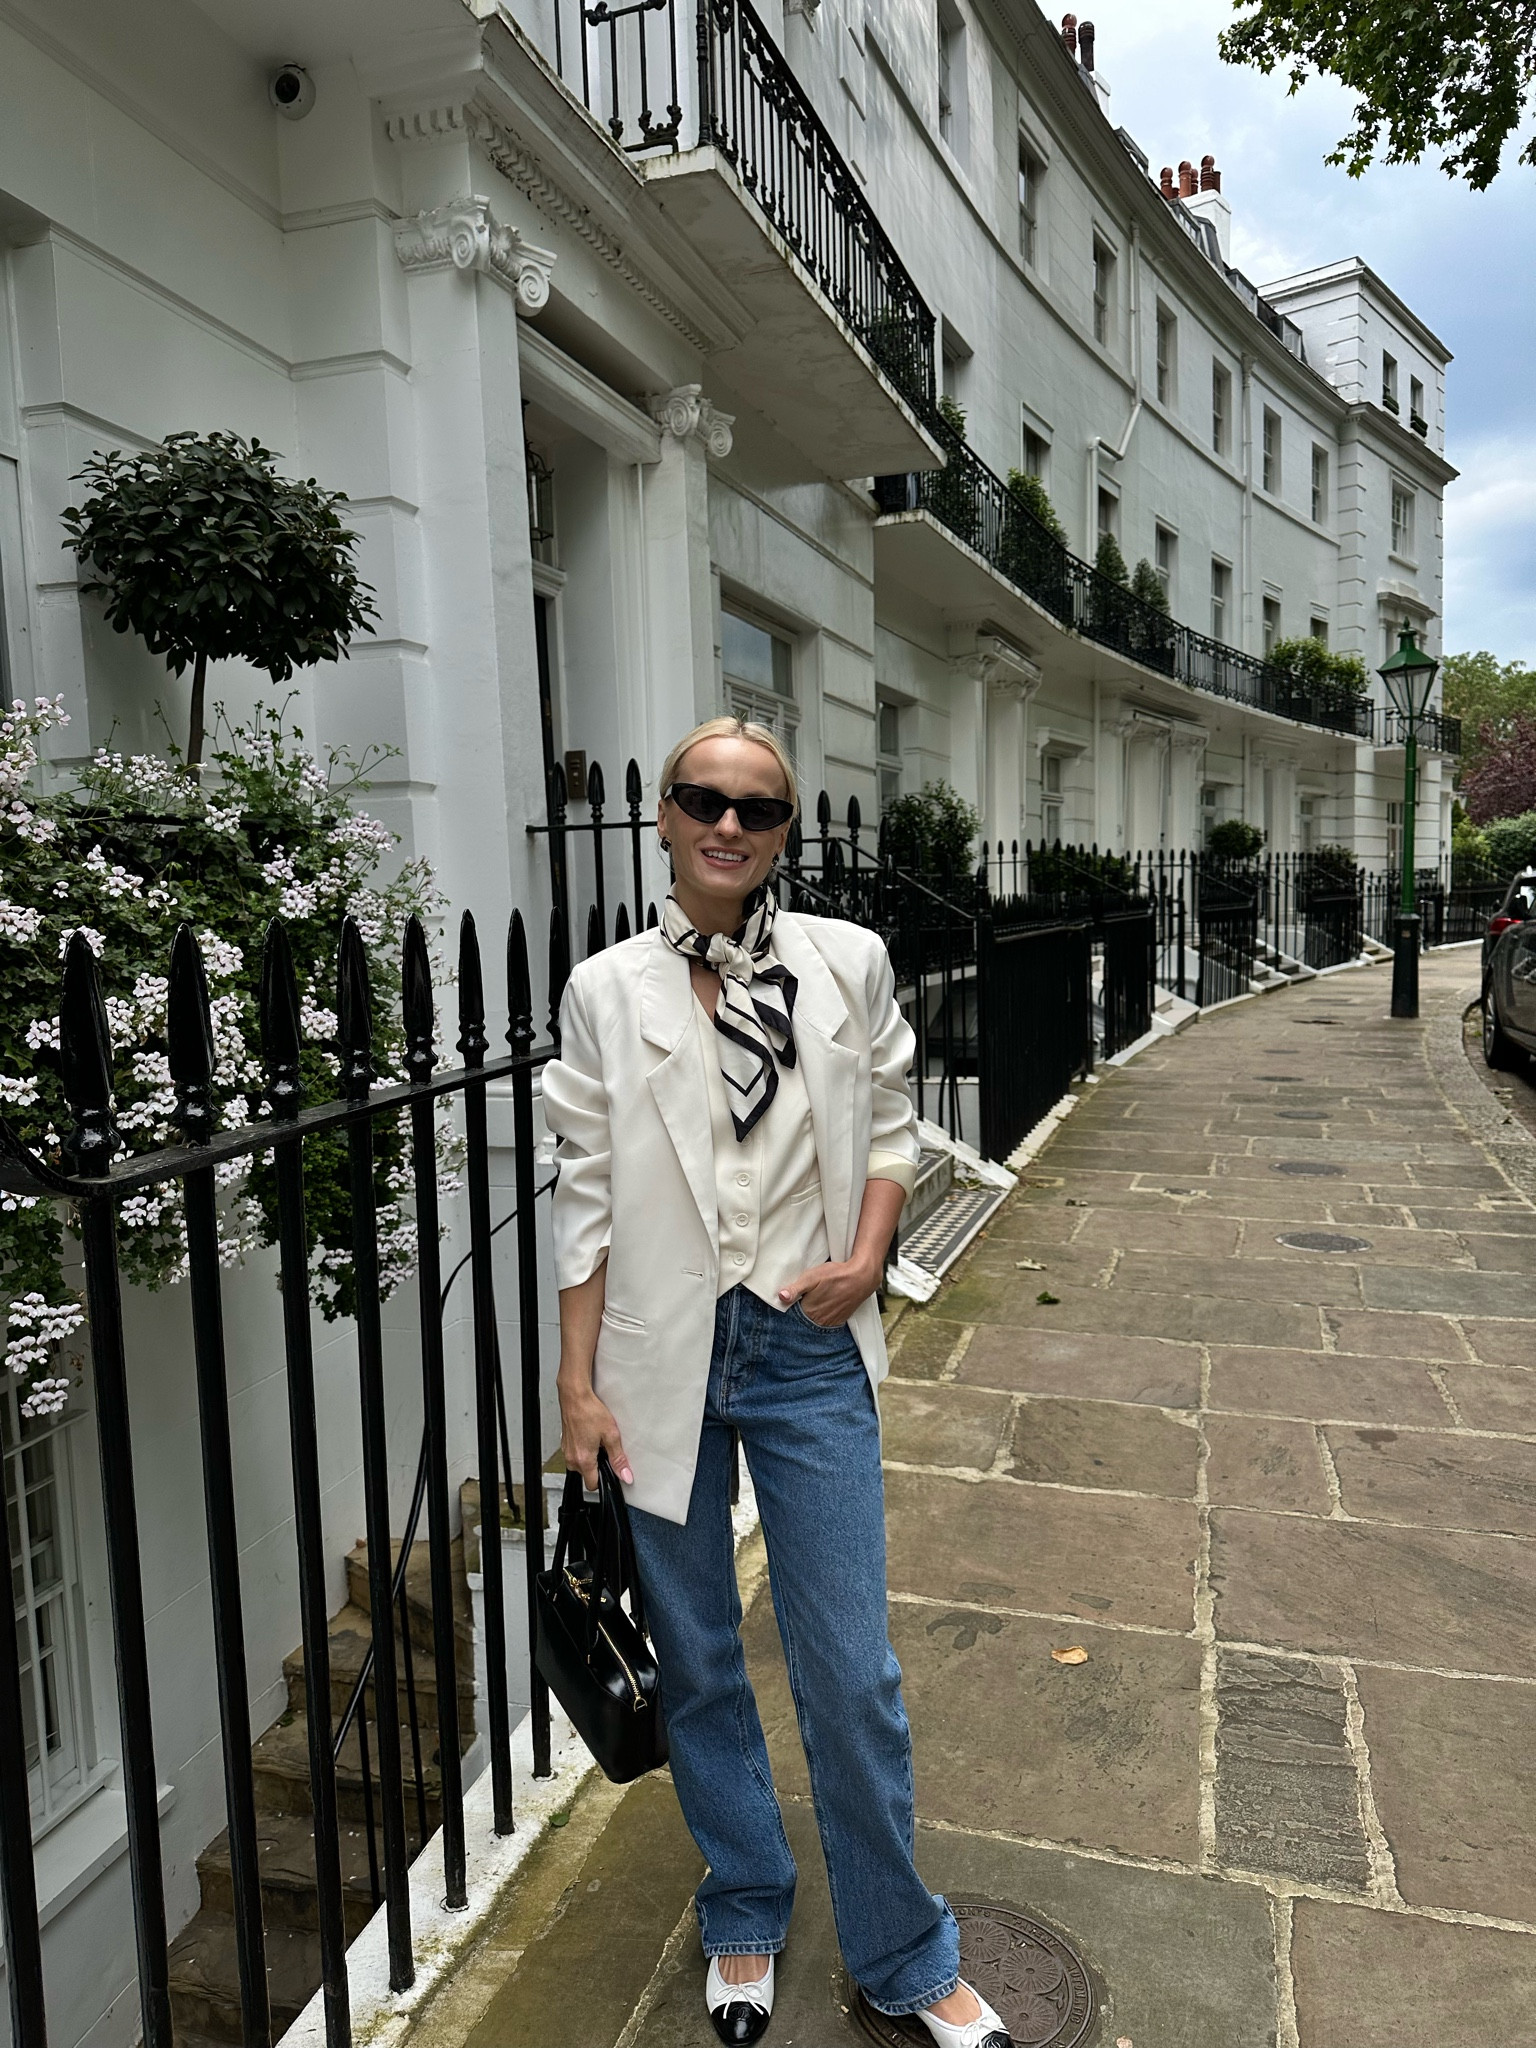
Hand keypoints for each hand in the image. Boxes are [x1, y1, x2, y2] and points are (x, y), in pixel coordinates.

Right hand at [557, 1372, 633, 1487]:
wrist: (575, 1396)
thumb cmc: (589, 1411)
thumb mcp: (611, 1435)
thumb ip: (618, 1458)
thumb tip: (625, 1475)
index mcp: (583, 1459)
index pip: (593, 1485)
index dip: (604, 1480)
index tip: (611, 1471)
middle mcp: (572, 1458)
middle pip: (586, 1475)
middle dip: (597, 1467)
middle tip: (605, 1450)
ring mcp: (566, 1451)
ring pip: (580, 1465)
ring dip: (590, 1458)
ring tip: (597, 1441)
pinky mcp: (564, 1443)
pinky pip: (575, 1454)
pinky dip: (583, 1449)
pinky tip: (589, 1436)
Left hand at [778, 1254, 881, 1327]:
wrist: (862, 1278)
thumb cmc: (836, 1275)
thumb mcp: (812, 1277)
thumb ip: (796, 1288)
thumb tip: (781, 1296)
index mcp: (809, 1312)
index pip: (793, 1315)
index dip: (791, 1306)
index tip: (792, 1299)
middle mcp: (819, 1321)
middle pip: (803, 1320)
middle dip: (801, 1311)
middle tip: (806, 1297)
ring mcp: (830, 1323)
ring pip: (815, 1322)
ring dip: (812, 1315)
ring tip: (817, 1300)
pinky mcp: (840, 1320)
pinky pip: (826, 1322)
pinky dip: (823, 1316)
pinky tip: (825, 1305)